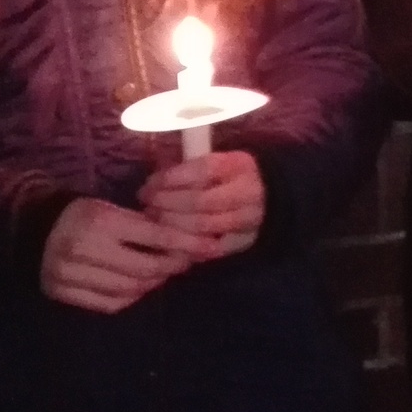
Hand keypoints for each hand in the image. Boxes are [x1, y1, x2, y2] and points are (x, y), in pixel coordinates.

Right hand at [41, 197, 211, 312]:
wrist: (34, 230)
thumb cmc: (84, 216)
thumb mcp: (113, 209)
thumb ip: (145, 224)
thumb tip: (188, 240)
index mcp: (102, 221)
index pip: (155, 235)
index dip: (185, 243)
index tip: (206, 247)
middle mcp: (85, 248)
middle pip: (145, 268)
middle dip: (171, 267)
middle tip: (183, 263)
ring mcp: (71, 274)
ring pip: (129, 289)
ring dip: (152, 283)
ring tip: (161, 273)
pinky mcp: (62, 293)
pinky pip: (108, 304)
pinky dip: (130, 298)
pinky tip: (137, 287)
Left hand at [140, 151, 265, 259]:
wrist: (264, 200)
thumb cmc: (226, 179)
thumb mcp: (213, 163)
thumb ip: (188, 168)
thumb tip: (153, 181)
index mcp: (240, 166)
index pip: (203, 169)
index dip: (172, 178)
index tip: (150, 184)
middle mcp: (249, 192)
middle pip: (201, 200)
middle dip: (166, 203)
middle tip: (148, 204)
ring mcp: (249, 219)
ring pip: (202, 225)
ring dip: (171, 224)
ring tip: (155, 219)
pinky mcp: (243, 242)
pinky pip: (209, 248)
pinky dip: (185, 246)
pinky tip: (169, 241)